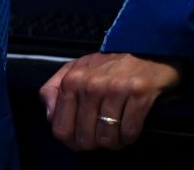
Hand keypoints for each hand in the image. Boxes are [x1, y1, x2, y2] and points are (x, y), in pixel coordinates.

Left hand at [39, 52, 179, 150]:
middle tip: (101, 137)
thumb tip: (49, 116)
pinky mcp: (139, 94)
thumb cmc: (106, 65)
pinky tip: (129, 129)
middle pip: (85, 138)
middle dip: (94, 144)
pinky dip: (129, 137)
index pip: (61, 129)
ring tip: (116, 134)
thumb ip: (53, 90)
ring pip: (108, 138)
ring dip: (114, 142)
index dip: (71, 142)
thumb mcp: (73, 70)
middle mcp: (90, 86)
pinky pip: (130, 131)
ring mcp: (115, 89)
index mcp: (71, 82)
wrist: (143, 50)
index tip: (80, 140)